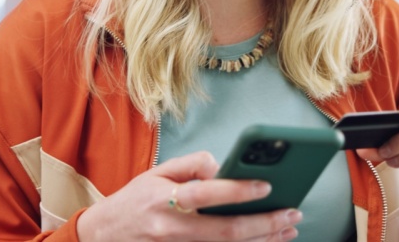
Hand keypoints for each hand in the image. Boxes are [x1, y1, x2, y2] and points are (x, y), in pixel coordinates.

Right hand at [76, 151, 302, 240]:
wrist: (106, 235)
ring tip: (289, 228)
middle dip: (263, 223)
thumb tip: (222, 166)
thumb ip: (191, 164)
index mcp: (163, 198)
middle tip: (292, 213)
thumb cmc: (135, 200)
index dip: (237, 191)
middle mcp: (172, 227)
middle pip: (224, 231)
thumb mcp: (157, 172)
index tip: (267, 185)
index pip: (205, 194)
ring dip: (263, 240)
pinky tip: (267, 241)